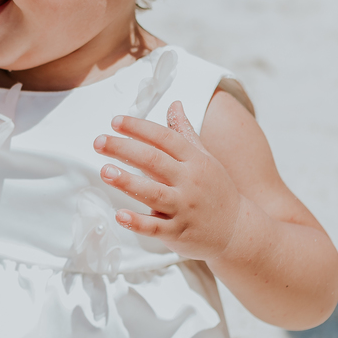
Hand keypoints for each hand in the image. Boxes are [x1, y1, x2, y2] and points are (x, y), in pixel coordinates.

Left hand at [93, 99, 242, 260]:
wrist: (238, 230)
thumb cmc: (216, 191)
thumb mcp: (205, 158)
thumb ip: (185, 133)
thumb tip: (174, 104)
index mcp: (195, 161)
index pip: (164, 138)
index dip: (139, 128)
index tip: (115, 121)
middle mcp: (190, 182)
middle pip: (154, 161)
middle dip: (124, 149)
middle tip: (99, 141)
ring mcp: (184, 208)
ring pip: (153, 193)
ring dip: (127, 182)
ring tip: (104, 171)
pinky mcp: (178, 232)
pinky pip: (155, 227)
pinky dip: (137, 222)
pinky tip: (119, 214)